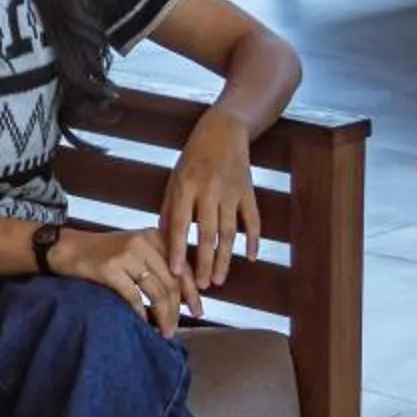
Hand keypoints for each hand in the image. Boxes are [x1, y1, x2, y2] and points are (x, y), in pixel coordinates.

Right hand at [51, 225, 201, 336]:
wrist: (67, 248)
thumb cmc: (103, 253)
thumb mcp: (135, 248)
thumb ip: (157, 263)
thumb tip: (183, 295)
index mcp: (154, 236)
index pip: (182, 267)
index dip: (192, 291)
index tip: (197, 310)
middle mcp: (144, 242)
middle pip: (172, 282)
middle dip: (178, 309)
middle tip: (177, 328)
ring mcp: (126, 254)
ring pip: (157, 291)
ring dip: (164, 316)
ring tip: (165, 331)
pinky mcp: (110, 269)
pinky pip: (134, 297)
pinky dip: (142, 314)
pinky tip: (144, 324)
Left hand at [162, 108, 263, 292]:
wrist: (223, 130)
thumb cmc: (192, 158)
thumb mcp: (174, 179)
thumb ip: (169, 210)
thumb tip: (162, 243)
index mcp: (186, 186)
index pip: (181, 223)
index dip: (179, 249)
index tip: (176, 273)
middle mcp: (209, 190)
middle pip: (207, 233)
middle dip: (205, 262)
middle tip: (202, 286)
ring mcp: (231, 191)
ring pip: (230, 231)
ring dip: (225, 258)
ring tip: (220, 280)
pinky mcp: (248, 191)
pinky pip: (253, 220)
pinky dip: (254, 239)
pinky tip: (251, 257)